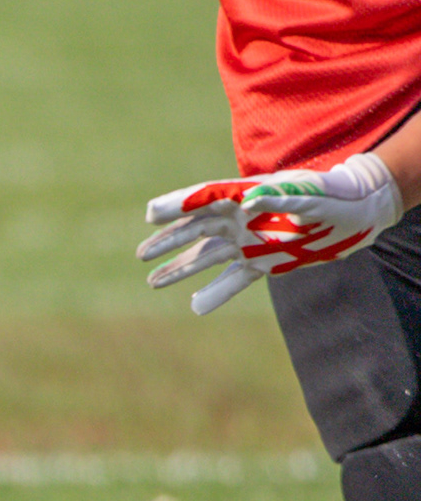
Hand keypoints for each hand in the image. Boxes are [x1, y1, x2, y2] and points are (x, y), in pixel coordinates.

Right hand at [138, 151, 405, 313]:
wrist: (357, 213)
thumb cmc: (333, 196)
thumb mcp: (310, 194)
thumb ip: (280, 197)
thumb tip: (250, 203)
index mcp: (248, 195)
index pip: (204, 199)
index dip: (176, 205)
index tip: (150, 215)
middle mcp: (242, 219)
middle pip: (196, 229)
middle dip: (168, 242)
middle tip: (142, 254)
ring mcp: (250, 241)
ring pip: (207, 256)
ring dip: (180, 268)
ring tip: (152, 281)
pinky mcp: (264, 262)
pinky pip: (234, 279)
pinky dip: (216, 293)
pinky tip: (195, 306)